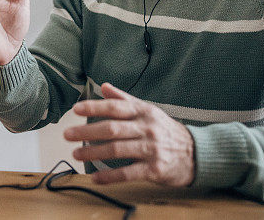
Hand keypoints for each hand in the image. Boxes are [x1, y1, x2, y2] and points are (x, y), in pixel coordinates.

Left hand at [64, 83, 194, 186]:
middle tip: (67, 135)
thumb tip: (104, 86)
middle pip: (112, 128)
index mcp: (143, 111)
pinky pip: (128, 172)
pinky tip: (95, 177)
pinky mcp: (155, 169)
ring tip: (76, 154)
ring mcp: (152, 149)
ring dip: (93, 153)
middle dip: (87, 132)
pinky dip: (110, 176)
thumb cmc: (164, 130)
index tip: (76, 109)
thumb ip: (125, 99)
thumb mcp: (148, 110)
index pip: (115, 107)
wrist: (196, 153)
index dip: (94, 107)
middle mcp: (147, 128)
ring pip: (117, 150)